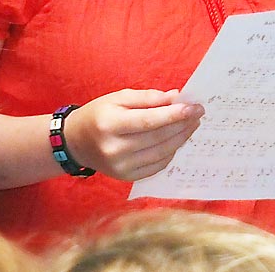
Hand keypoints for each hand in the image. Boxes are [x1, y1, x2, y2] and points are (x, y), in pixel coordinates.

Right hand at [63, 89, 203, 181]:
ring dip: (181, 138)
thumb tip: (176, 98)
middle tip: (198, 113)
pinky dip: (171, 152)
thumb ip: (147, 98)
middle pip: (158, 138)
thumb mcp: (118, 98)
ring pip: (161, 153)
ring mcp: (120, 167)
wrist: (75, 142)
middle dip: (183, 125)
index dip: (175, 114)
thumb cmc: (99, 114)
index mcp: (110, 125)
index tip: (195, 107)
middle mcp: (114, 149)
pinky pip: (156, 165)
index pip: (149, 121)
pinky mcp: (125, 177)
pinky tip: (177, 139)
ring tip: (192, 124)